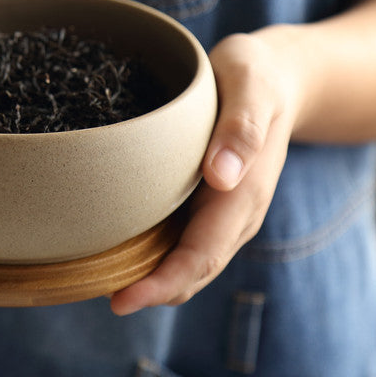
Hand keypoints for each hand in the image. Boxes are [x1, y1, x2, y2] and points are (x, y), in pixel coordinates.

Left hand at [110, 29, 303, 314]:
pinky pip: (181, 240)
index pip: (202, 256)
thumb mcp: (251, 88)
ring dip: (150, 279)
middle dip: (151, 292)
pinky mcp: (207, 203)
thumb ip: (242, 128)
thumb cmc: (256, 78)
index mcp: (244, 196)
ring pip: (186, 262)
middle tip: (102, 297)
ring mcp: (221, 212)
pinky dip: (154, 255)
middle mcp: (234, 214)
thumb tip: (221, 176)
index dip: (162, 283)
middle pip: (192, 271)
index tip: (121, 298)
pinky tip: (119, 250)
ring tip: (101, 282)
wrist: (274, 77)